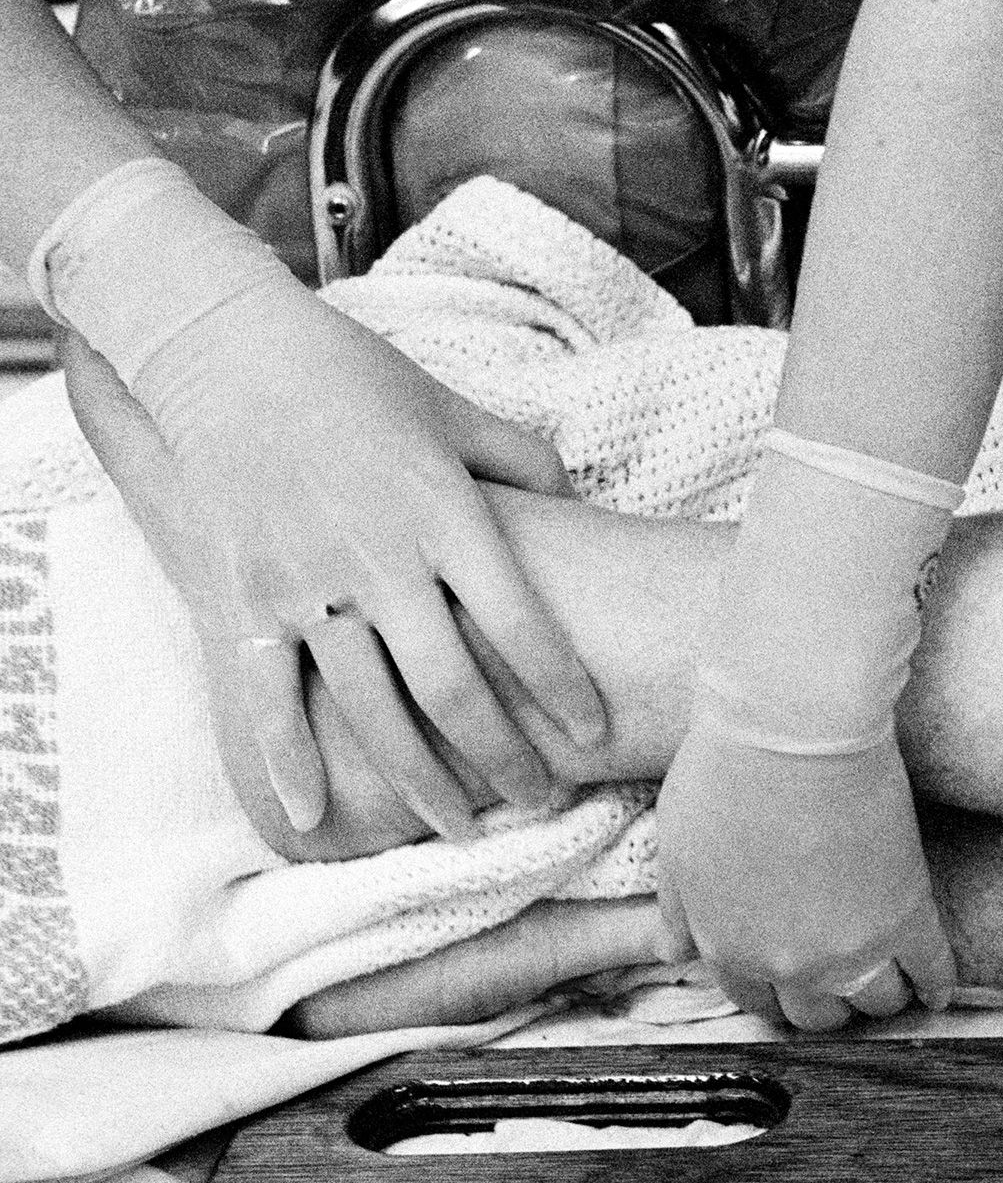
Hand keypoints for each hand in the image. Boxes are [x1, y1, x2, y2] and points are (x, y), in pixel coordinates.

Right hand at [71, 286, 604, 837]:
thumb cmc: (354, 378)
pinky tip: (316, 815)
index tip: (596, 733)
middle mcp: (380, 561)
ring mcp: (307, 586)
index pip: (522, 621)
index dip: (563, 687)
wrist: (225, 353)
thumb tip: (580, 498)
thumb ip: (522, 461)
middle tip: (542, 802)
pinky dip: (288, 761)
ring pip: (371, 709)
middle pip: (454, 686)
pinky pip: (266, 696)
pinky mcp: (243, 599)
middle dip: (504, 756)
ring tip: (461, 828)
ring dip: (418, 779)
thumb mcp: (454, 409)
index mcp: (445, 516)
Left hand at [653, 712, 956, 1030]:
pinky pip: (931, 970)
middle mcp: (790, 963)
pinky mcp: (908, 916)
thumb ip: (678, 912)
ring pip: (876, 1002)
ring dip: (882, 996)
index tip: (790, 975)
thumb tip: (674, 952)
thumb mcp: (678, 851)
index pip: (755, 1000)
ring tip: (892, 980)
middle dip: (826, 1002)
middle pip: (816, 1014)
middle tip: (840, 979)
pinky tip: (938, 989)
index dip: (774, 990)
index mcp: (729, 948)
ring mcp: (853, 947)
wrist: (794, 733)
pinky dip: (936, 984)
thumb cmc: (726, 776)